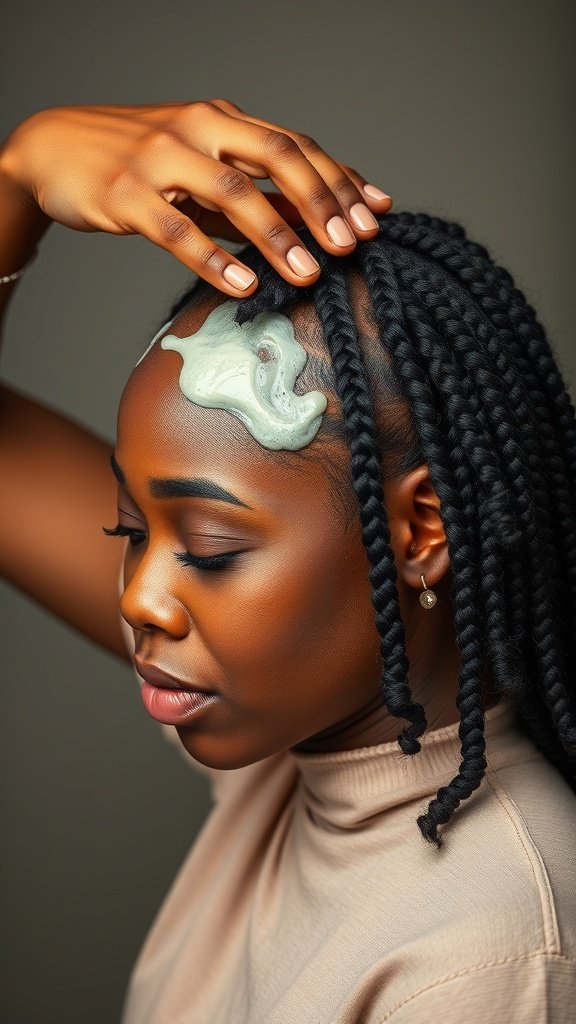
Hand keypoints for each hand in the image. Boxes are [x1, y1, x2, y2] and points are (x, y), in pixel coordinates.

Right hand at [0, 99, 391, 295]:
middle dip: (321, 200)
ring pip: (231, 192)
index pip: (295, 145)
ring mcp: (161, 159)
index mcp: (223, 120)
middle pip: (276, 155)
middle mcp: (199, 129)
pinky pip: (176, 229)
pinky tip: (243, 285)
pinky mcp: (127, 194)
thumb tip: (310, 224)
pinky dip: (213, 259)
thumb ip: (250, 191)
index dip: (339, 178)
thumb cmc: (137, 163)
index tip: (376, 214)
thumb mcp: (198, 167)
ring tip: (309, 272)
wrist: (51, 149)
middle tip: (352, 243)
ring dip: (276, 234)